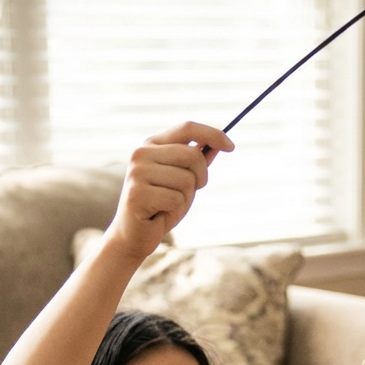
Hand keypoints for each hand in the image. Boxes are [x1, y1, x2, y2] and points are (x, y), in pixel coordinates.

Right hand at [104, 122, 233, 263]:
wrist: (133, 236)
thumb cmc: (161, 207)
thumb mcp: (183, 182)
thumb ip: (196, 163)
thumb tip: (217, 143)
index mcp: (152, 145)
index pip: (187, 128)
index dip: (212, 134)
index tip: (231, 146)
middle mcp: (141, 153)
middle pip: (192, 155)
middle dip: (200, 178)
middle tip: (187, 194)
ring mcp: (137, 173)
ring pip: (186, 180)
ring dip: (185, 198)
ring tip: (168, 205)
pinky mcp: (137, 194)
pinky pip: (176, 199)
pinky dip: (174, 211)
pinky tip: (159, 214)